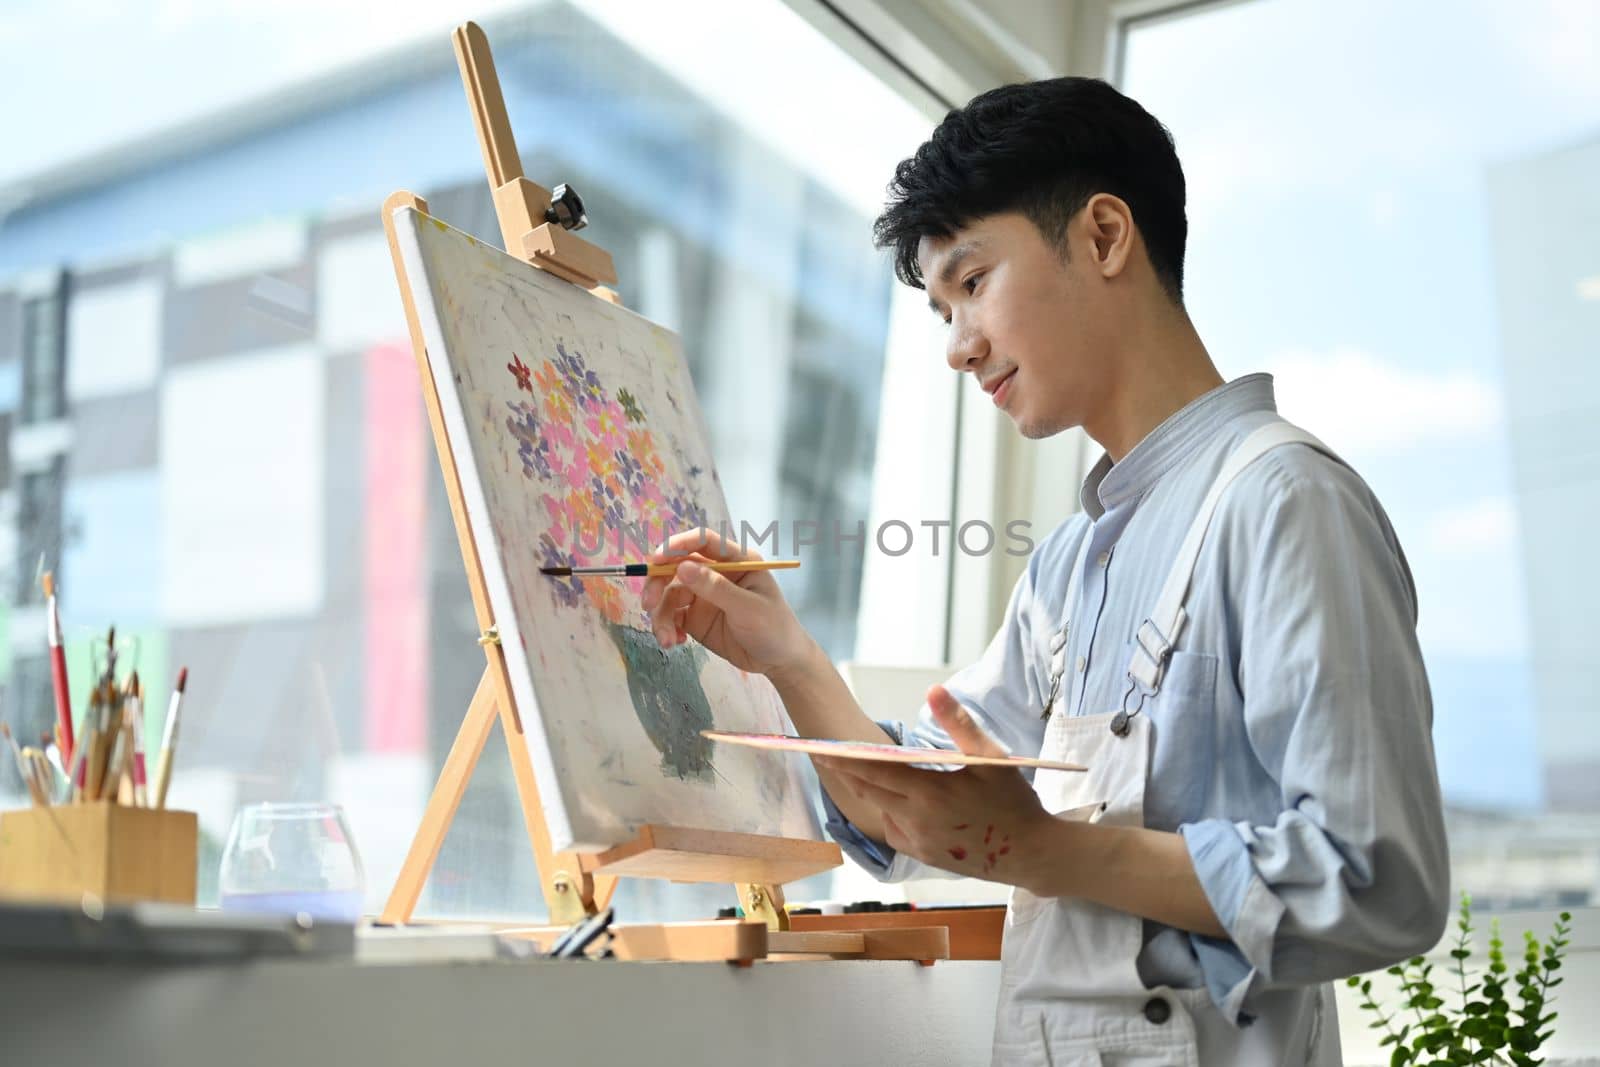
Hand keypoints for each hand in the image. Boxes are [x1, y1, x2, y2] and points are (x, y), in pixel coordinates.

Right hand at [640, 527, 814, 676]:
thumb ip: (716, 588)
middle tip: (648, 604)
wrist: (779, 662)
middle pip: (676, 566)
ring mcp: (703, 595)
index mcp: (736, 561)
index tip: (657, 559)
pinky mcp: (695, 617)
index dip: (678, 545)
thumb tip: (682, 567)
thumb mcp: (748, 609)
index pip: (703, 541)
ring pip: (669, 595)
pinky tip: (675, 642)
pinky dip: (667, 627)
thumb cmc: (774, 628)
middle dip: (658, 583)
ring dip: (661, 615)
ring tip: (666, 639)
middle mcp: (716, 574)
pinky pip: (671, 616)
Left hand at [819, 685, 1050, 883]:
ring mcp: (918, 843)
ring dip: (871, 793)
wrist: (1033, 854)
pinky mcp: (924, 857)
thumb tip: (934, 689)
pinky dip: (892, 814)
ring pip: (881, 812)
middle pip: (867, 792)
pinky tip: (903, 803)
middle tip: (824, 756)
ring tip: (864, 773)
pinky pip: (896, 831)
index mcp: (929, 793)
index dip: (845, 760)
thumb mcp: (991, 758)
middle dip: (845, 773)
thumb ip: (958, 723)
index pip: (874, 772)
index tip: (821, 749)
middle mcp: (916, 821)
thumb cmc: (1014, 801)